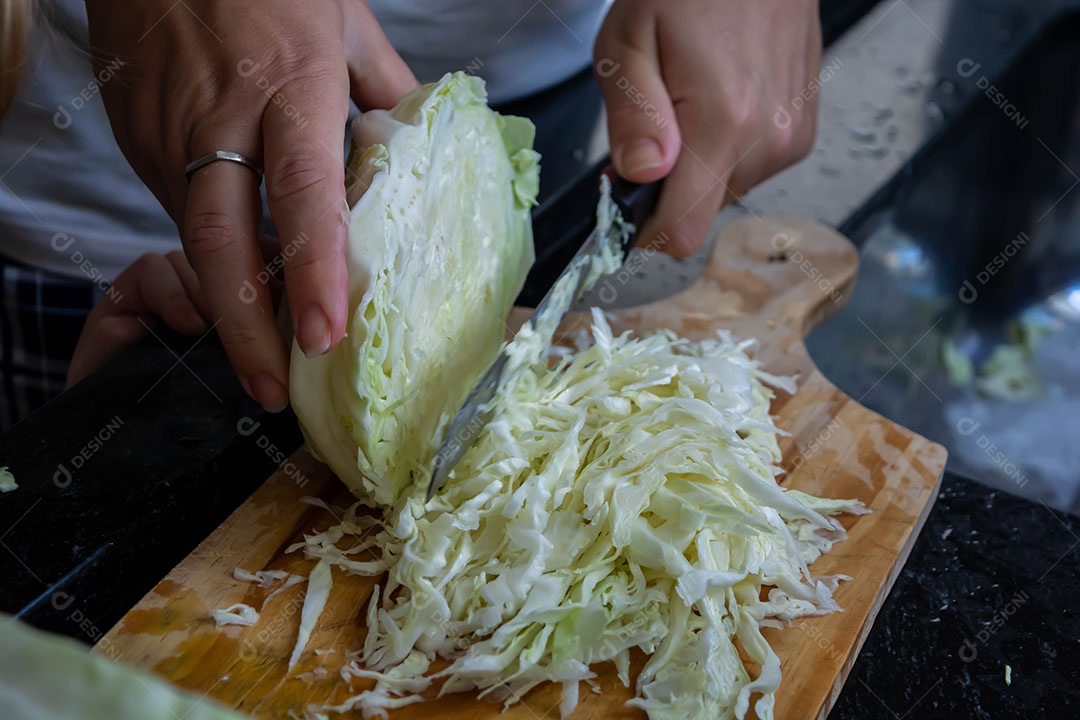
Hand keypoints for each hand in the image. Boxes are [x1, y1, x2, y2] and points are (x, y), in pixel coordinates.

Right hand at [86, 0, 417, 409]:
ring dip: (225, 300)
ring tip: (261, 354)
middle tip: (271, 389)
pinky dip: (208, 251)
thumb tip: (419, 145)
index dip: (314, 270)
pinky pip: (174, 207)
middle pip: (222, 241)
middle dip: (244, 328)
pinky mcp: (134, 134)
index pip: (303, 192)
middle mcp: (221, 117)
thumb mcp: (342, 18)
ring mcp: (167, 130)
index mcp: (289, 84)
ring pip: (194, 235)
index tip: (325, 335)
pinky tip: (235, 276)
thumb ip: (384, 88)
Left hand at [594, 0, 821, 256]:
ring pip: (726, 192)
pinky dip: (726, 149)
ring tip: (690, 103)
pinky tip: (720, 100)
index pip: (682, 232)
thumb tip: (641, 176)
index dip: (645, 230)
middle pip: (702, 213)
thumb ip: (631, 118)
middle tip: (654, 129)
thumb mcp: (628, 43)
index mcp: (723, 124)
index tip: (627, 202)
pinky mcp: (804, 132)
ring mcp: (792, 138)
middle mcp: (768, 140)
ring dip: (698, 166)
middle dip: (669, 188)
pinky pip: (751, 168)